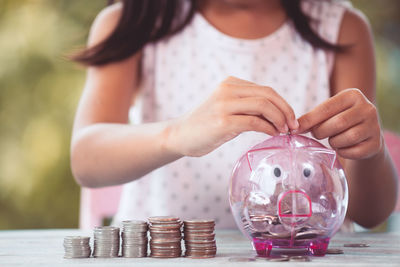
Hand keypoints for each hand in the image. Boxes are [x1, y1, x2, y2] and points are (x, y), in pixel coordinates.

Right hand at [164, 76, 298, 156]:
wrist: (179, 135)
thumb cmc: (205, 125)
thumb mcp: (226, 108)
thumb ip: (247, 107)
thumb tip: (277, 116)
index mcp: (230, 84)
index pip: (266, 90)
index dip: (283, 104)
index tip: (291, 118)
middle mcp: (227, 90)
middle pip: (268, 95)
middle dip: (286, 111)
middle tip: (293, 126)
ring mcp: (224, 105)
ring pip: (264, 106)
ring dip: (280, 120)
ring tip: (284, 131)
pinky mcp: (223, 122)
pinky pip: (255, 122)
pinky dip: (269, 129)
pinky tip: (272, 135)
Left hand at [295, 88, 383, 159]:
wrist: (366, 136)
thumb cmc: (341, 121)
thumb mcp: (329, 113)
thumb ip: (313, 118)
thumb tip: (294, 127)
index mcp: (353, 95)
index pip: (326, 108)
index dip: (309, 120)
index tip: (294, 129)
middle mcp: (367, 108)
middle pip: (337, 123)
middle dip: (321, 132)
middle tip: (316, 134)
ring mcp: (374, 126)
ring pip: (346, 138)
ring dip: (333, 142)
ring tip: (333, 139)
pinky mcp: (376, 143)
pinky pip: (353, 151)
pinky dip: (343, 152)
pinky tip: (343, 147)